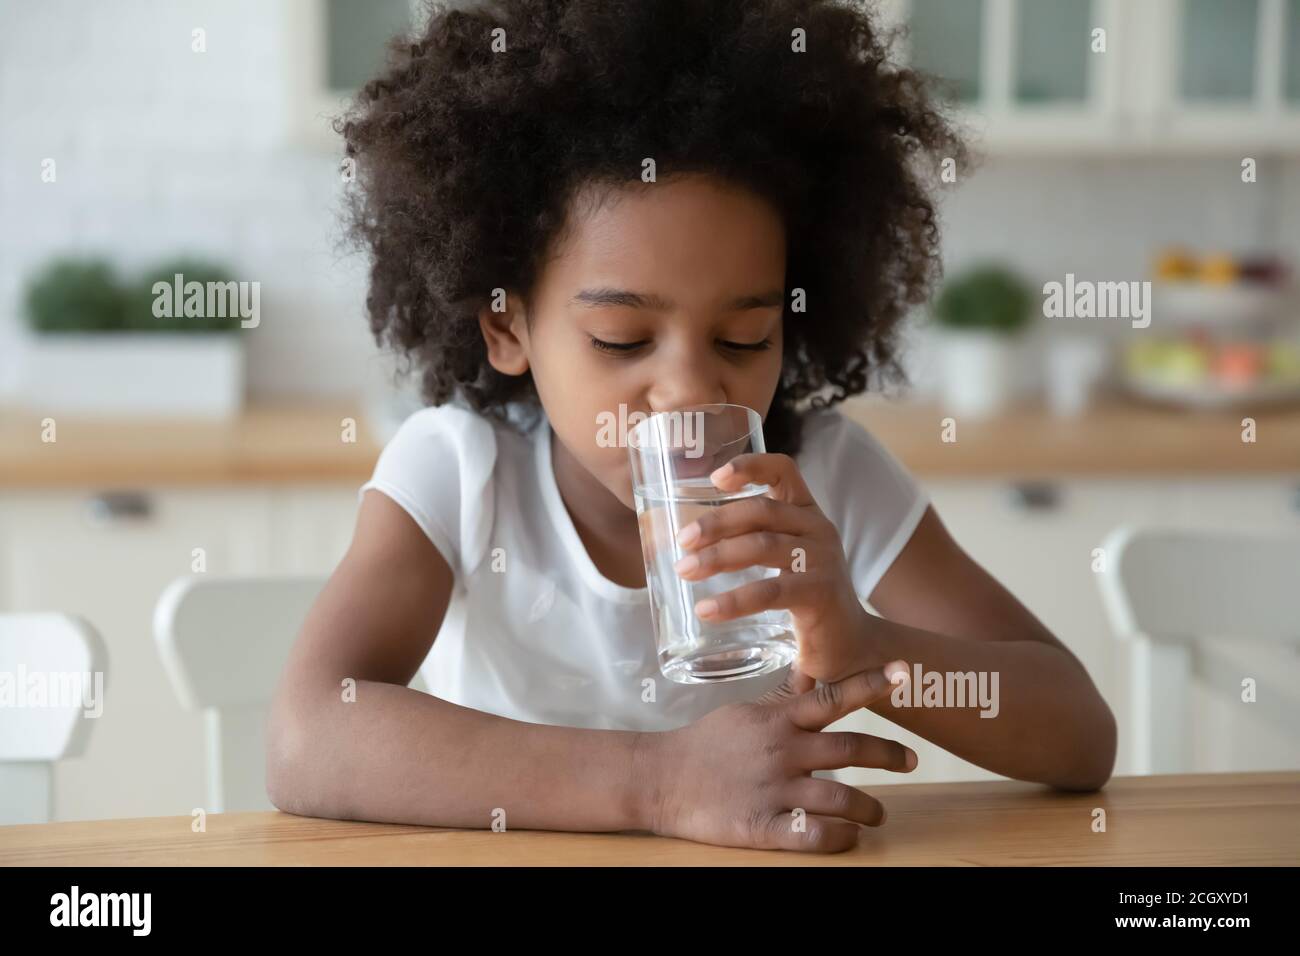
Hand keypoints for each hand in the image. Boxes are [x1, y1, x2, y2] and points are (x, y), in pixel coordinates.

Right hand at [640, 661, 915, 852]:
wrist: (660, 778)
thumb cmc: (705, 743)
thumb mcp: (745, 712)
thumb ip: (783, 700)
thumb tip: (811, 675)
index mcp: (777, 720)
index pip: (832, 697)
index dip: (869, 684)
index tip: (902, 673)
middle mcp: (782, 752)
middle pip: (850, 749)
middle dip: (888, 755)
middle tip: (911, 760)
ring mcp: (774, 790)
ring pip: (841, 797)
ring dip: (870, 806)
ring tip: (880, 813)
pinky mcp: (762, 826)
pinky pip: (814, 835)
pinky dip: (840, 836)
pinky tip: (849, 835)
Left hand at [672, 451, 873, 682]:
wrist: (851, 644)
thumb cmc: (806, 597)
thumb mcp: (784, 559)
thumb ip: (750, 541)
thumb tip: (687, 545)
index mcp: (806, 513)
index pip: (783, 471)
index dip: (750, 466)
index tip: (715, 478)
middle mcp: (818, 529)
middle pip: (762, 511)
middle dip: (717, 522)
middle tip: (683, 541)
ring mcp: (822, 560)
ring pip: (762, 546)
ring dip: (718, 556)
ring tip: (686, 569)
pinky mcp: (820, 594)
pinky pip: (770, 591)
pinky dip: (734, 601)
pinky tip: (707, 610)